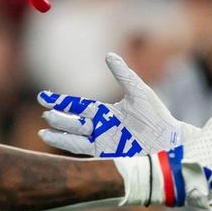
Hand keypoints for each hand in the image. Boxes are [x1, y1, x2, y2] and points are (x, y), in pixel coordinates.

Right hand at [37, 53, 197, 156]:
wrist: (169, 142)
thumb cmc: (157, 117)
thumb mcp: (138, 91)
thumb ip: (122, 74)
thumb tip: (108, 55)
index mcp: (107, 113)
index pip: (78, 106)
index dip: (61, 101)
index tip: (42, 96)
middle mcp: (101, 128)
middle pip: (73, 122)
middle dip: (58, 118)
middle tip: (43, 111)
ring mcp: (102, 143)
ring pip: (74, 137)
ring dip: (59, 134)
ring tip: (42, 132)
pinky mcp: (105, 155)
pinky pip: (82, 151)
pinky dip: (68, 146)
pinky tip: (57, 141)